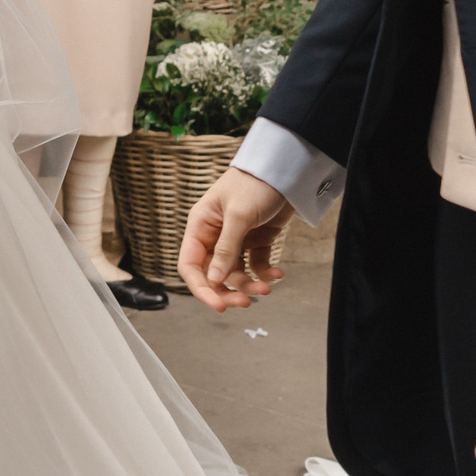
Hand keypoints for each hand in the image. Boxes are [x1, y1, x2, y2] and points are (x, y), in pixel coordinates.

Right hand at [179, 166, 294, 309]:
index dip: (201, 288)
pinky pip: (256, 265)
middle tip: (246, 302)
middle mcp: (214, 235)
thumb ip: (226, 249)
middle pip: (213, 274)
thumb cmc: (255, 183)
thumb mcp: (239, 215)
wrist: (285, 169)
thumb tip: (213, 280)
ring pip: (236, 273)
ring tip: (267, 287)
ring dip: (250, 284)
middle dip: (228, 290)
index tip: (218, 306)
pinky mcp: (256, 240)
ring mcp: (236, 239)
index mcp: (200, 226)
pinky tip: (278, 274)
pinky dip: (265, 273)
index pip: (190, 265)